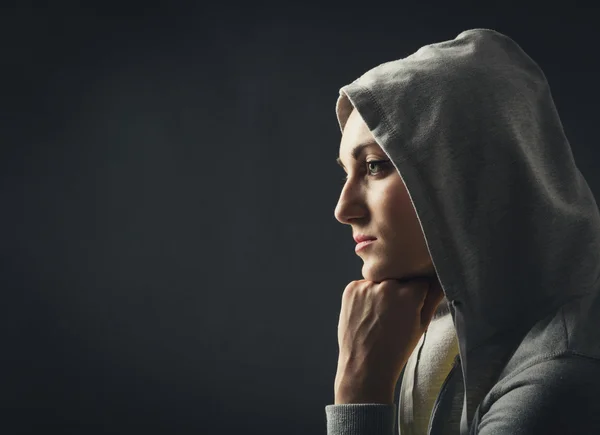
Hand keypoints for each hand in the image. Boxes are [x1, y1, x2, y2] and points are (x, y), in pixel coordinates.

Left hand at [334, 277, 443, 403]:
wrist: (365, 366)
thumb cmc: (396, 350)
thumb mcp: (422, 326)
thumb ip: (433, 298)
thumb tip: (440, 279)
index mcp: (410, 294)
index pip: (420, 280)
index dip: (418, 294)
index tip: (412, 307)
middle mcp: (388, 286)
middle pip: (399, 279)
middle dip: (399, 291)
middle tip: (394, 314)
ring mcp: (367, 287)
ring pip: (380, 281)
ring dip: (381, 292)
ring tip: (378, 316)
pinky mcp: (351, 289)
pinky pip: (363, 285)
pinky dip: (365, 295)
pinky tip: (366, 314)